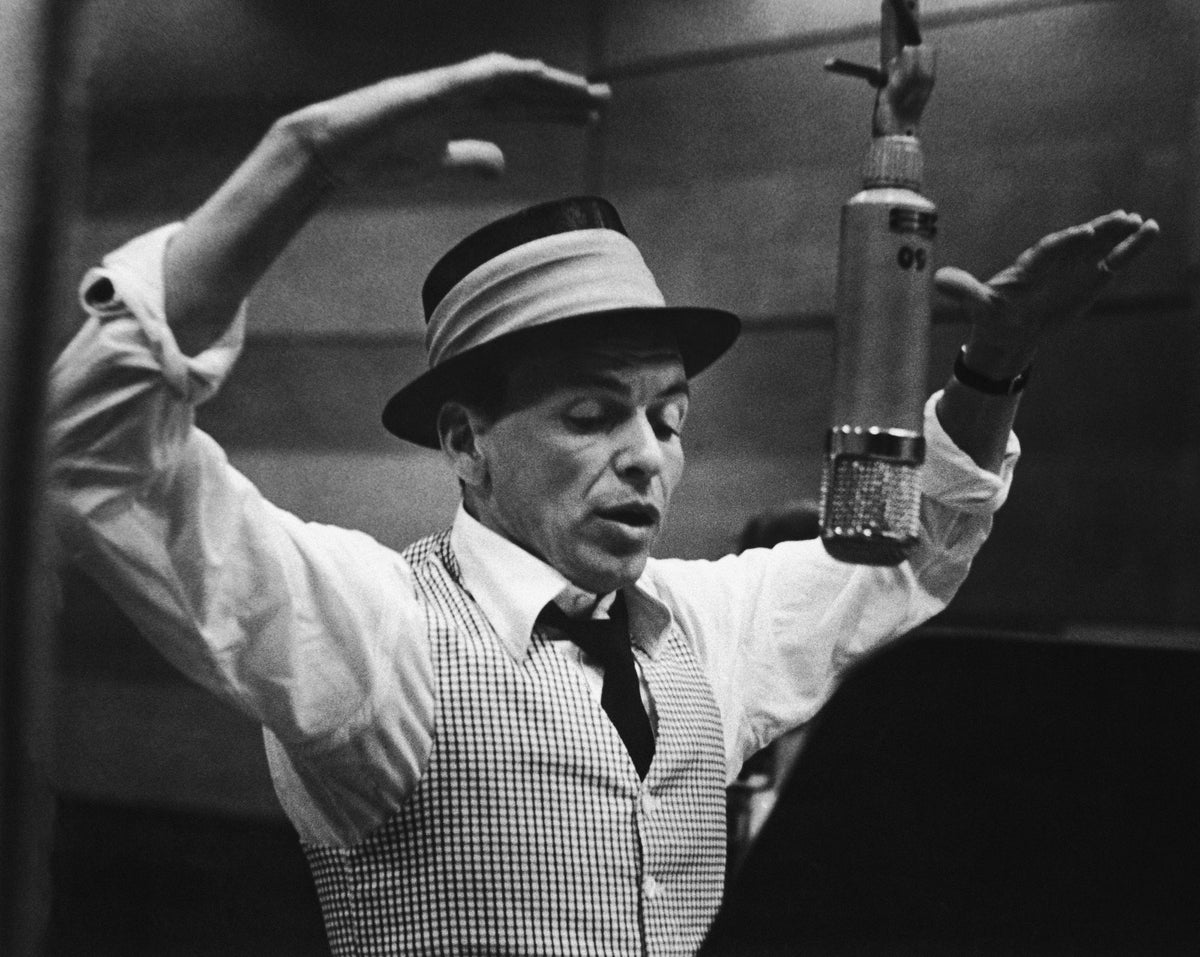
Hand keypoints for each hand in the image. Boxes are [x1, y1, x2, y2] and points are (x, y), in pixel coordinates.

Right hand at [281, 53, 609, 185]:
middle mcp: (458, 90)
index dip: (555, 108)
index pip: (519, 105)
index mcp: (461, 108)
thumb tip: (503, 164)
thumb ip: (469, 160)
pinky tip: (534, 74)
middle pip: (521, 88)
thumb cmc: (377, 157)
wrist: (329, 153)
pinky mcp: (424, 92)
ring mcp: (441, 87)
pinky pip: (470, 78)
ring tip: (582, 91)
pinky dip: (504, 74)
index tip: (590, 116)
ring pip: (504, 77)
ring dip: (544, 83)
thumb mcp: (437, 164)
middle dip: (563, 93)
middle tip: (605, 99)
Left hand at [934, 211, 1159, 376]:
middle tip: (1122, 219)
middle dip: (1099, 232)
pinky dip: (1130, 250)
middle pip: (1078, 243)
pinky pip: (1112, 263)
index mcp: (1028, 266)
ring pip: (1099, 250)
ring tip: (1143, 224)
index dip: (1066, 243)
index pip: (1048, 250)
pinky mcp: (1089, 281)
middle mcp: (1054, 263)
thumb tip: (938, 280)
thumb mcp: (975, 304)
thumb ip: (963, 290)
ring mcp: (1074, 270)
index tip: (1084, 234)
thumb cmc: (991, 316)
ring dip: (1121, 236)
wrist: (1007, 334)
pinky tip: (1149, 233)